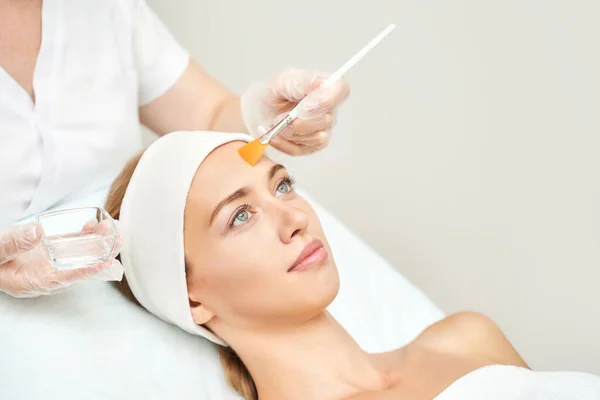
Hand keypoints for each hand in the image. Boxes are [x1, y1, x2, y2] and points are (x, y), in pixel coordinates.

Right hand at [0, 221, 122, 297]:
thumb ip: (14, 245)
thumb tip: (37, 232)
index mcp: (35, 281)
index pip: (66, 277)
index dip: (87, 270)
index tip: (105, 262)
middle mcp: (49, 274)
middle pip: (81, 266)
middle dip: (101, 253)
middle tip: (117, 239)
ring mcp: (52, 262)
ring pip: (79, 254)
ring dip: (97, 241)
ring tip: (112, 227)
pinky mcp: (52, 251)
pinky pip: (72, 245)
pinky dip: (84, 235)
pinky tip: (95, 225)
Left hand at [241, 68, 349, 154]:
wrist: (258, 111)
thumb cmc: (273, 93)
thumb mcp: (283, 79)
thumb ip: (303, 82)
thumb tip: (320, 93)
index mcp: (325, 88)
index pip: (341, 90)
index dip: (326, 99)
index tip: (305, 104)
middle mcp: (328, 110)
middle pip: (327, 119)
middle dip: (299, 120)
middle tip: (280, 115)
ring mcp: (321, 130)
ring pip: (317, 137)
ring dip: (290, 132)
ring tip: (275, 122)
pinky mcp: (310, 146)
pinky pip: (300, 150)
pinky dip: (282, 143)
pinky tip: (272, 133)